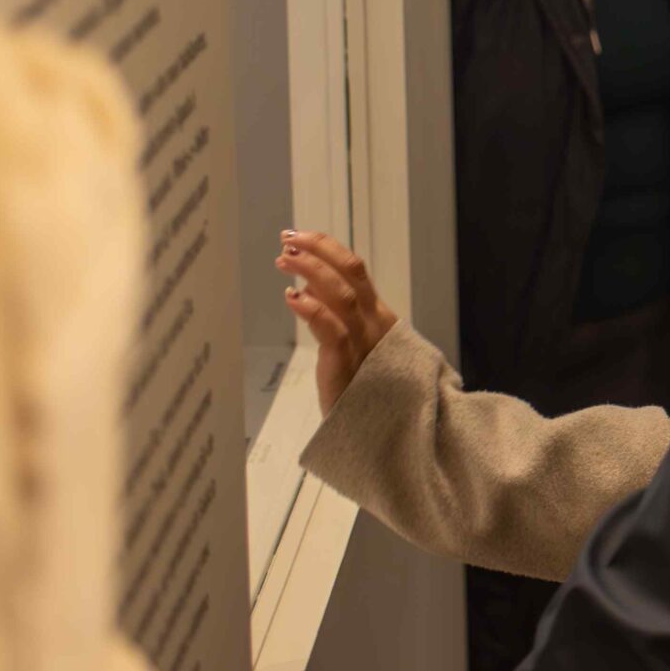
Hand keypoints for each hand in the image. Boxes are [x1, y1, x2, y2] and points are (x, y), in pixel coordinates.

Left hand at [275, 230, 399, 412]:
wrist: (384, 434)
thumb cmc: (365, 393)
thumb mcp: (357, 348)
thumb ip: (337, 319)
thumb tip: (306, 289)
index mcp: (379, 317)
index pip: (357, 271)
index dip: (329, 249)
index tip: (302, 236)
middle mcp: (374, 323)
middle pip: (351, 272)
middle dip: (319, 249)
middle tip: (288, 238)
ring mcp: (363, 342)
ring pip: (341, 294)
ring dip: (311, 271)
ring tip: (284, 259)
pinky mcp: (347, 364)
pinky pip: (331, 329)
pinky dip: (312, 309)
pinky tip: (292, 296)